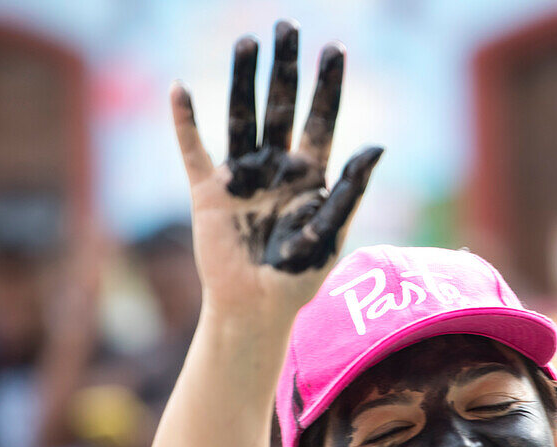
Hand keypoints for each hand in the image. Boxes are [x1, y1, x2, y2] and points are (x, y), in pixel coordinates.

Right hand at [172, 20, 382, 319]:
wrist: (256, 309)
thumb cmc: (300, 278)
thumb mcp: (332, 234)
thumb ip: (349, 190)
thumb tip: (376, 146)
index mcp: (310, 177)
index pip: (321, 121)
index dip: (327, 86)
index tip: (334, 48)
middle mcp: (276, 169)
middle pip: (280, 107)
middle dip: (284, 68)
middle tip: (286, 26)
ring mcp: (242, 177)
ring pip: (241, 117)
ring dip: (242, 80)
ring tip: (247, 42)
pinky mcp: (208, 192)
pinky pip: (194, 150)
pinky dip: (186, 122)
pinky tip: (181, 89)